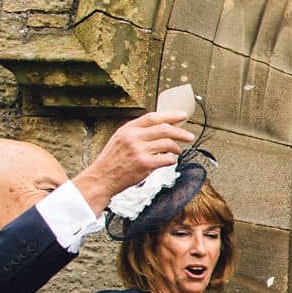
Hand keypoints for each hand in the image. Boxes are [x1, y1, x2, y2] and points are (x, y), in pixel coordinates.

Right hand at [69, 110, 196, 210]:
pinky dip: (172, 159)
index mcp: (128, 129)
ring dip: (176, 148)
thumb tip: (160, 127)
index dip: (170, 115)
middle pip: (164, 129)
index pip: (153, 117)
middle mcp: (134, 137)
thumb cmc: (112, 160)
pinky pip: (167, 159)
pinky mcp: (145, 164)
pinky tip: (170, 160)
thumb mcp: (120, 139)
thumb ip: (137, 132)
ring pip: (167, 144)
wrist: (102, 177)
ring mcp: (139, 150)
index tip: (182, 115)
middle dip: (180, 132)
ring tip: (177, 151)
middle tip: (189, 136)